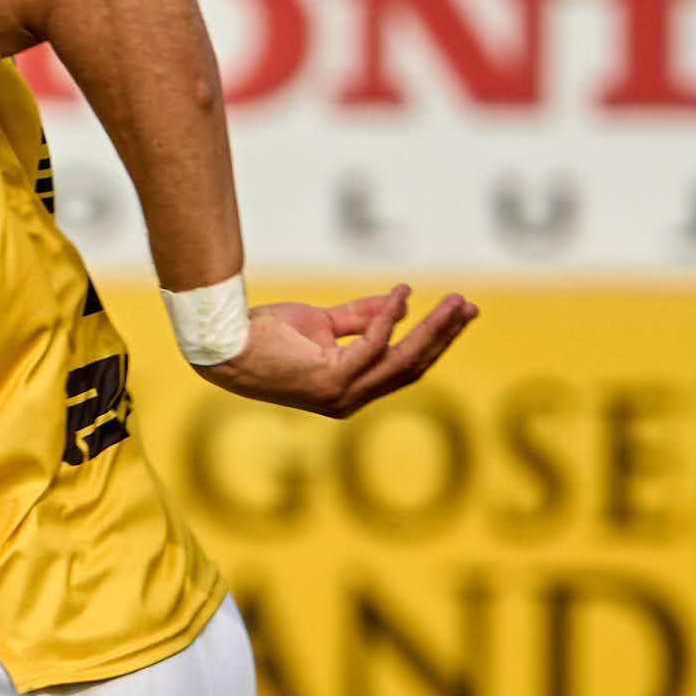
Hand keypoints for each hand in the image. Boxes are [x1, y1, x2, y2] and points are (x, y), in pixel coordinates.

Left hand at [204, 285, 476, 418]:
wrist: (225, 342)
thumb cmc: (265, 335)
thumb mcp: (322, 323)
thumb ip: (362, 317)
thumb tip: (402, 304)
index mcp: (350, 390)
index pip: (404, 368)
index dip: (435, 340)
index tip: (459, 312)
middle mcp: (349, 400)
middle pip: (412, 367)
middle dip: (445, 335)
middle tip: (469, 306)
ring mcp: (340, 395)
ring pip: (401, 361)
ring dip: (432, 329)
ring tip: (454, 301)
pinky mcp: (328, 381)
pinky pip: (372, 348)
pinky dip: (389, 320)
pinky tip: (402, 295)